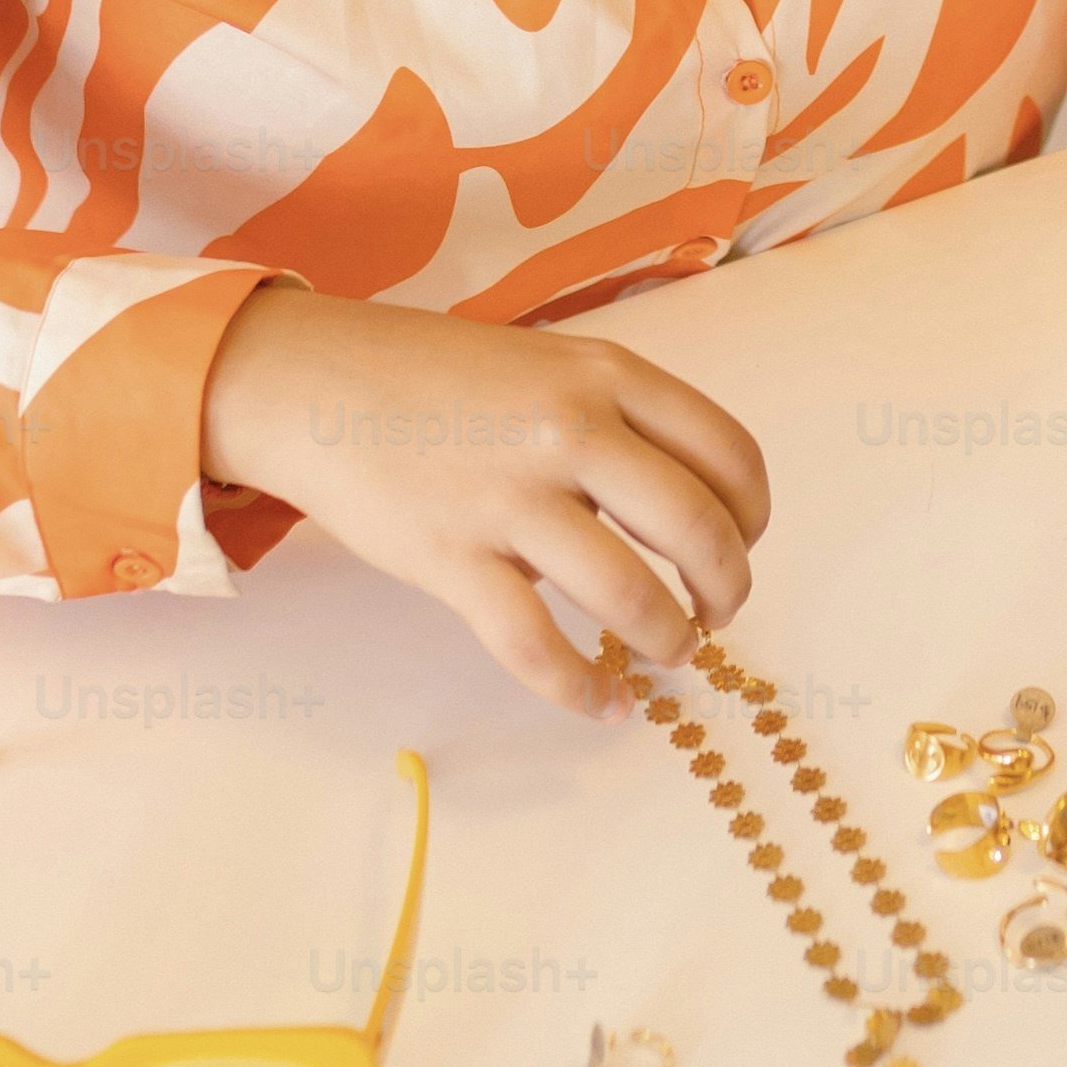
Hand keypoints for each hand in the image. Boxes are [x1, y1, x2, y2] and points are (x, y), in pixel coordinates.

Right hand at [200, 284, 770, 718]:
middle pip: (700, 529)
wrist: (314, 382)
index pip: (729, 453)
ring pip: (630, 596)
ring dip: (667, 642)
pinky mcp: (453, 558)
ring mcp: (510, 496)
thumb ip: (613, 418)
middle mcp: (571, 429)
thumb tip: (680, 507)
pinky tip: (601, 703)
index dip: (753, 515)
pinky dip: (582, 690)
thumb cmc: (433, 376)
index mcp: (605, 374)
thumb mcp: (545, 363)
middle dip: (727, 589)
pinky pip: (536, 646)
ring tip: (666, 655)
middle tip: (716, 614)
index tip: (743, 543)